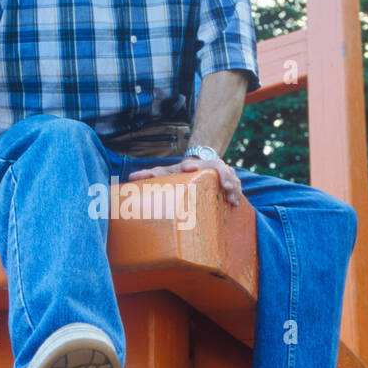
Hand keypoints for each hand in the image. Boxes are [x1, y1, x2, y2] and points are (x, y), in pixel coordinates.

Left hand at [127, 155, 241, 205]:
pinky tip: (236, 204)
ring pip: (230, 175)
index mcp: (193, 165)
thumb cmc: (179, 173)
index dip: (194, 165)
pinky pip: (236, 184)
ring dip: (233, 185)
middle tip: (225, 186)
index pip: (196, 162)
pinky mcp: (228, 180)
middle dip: (223, 175)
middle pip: (218, 167)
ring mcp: (220, 172)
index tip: (190, 168)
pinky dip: (237, 193)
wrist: (196, 165)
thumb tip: (131, 177)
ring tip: (232, 199)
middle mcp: (208, 166)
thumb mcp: (167, 172)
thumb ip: (152, 174)